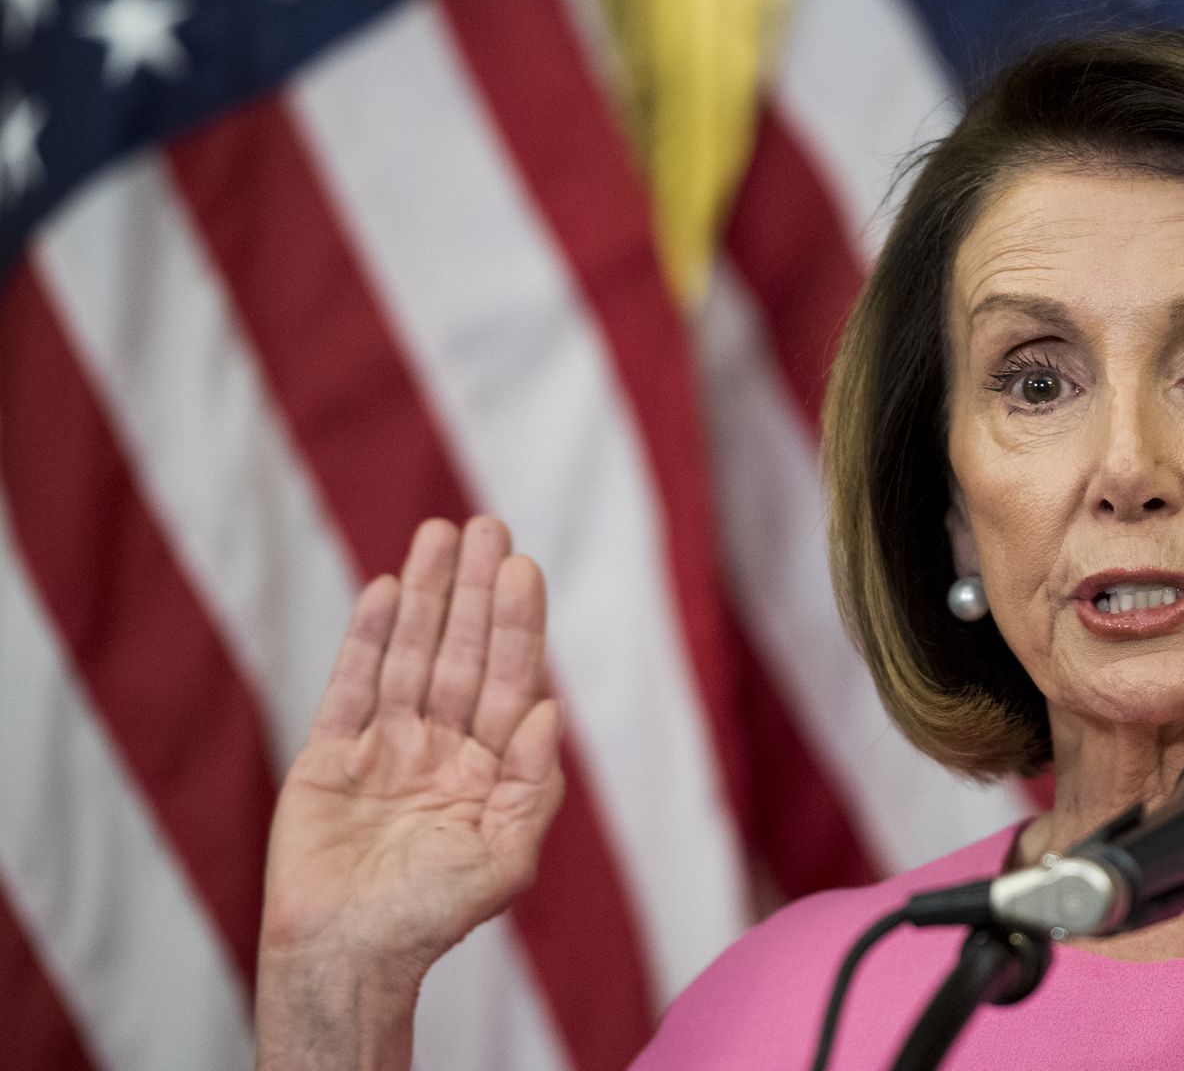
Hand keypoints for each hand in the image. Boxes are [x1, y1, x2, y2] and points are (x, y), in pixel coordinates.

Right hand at [259, 516, 563, 977]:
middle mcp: (440, 749)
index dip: (516, 625)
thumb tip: (554, 711)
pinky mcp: (329, 757)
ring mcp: (384, 748)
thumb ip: (534, 787)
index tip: (523, 567)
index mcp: (488, 770)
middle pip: (462, 654)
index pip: (509, 682)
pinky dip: (367, 639)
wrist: (347, 958)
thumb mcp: (505, 860)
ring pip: (410, 656)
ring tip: (439, 533)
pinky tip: (385, 590)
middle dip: (475, 592)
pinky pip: (350, 686)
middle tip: (488, 526)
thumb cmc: (432, 919)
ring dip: (425, 597)